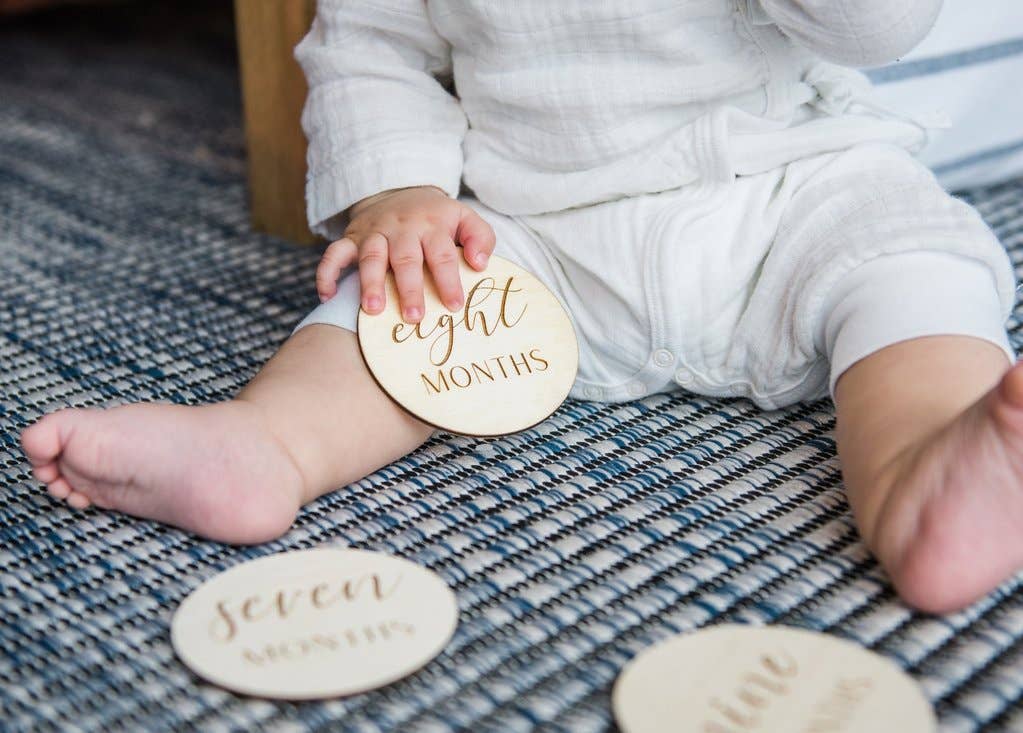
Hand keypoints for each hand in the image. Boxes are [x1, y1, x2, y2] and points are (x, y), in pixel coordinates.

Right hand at [315, 186, 496, 323]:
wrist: (400, 190)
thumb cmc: (437, 217)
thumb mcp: (465, 217)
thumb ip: (480, 237)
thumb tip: (480, 264)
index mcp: (432, 225)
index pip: (441, 254)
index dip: (448, 280)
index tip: (454, 306)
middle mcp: (401, 229)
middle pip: (405, 258)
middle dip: (409, 289)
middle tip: (414, 318)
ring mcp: (374, 232)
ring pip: (370, 256)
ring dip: (370, 283)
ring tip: (373, 310)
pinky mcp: (352, 237)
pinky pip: (334, 253)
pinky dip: (327, 273)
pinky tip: (328, 297)